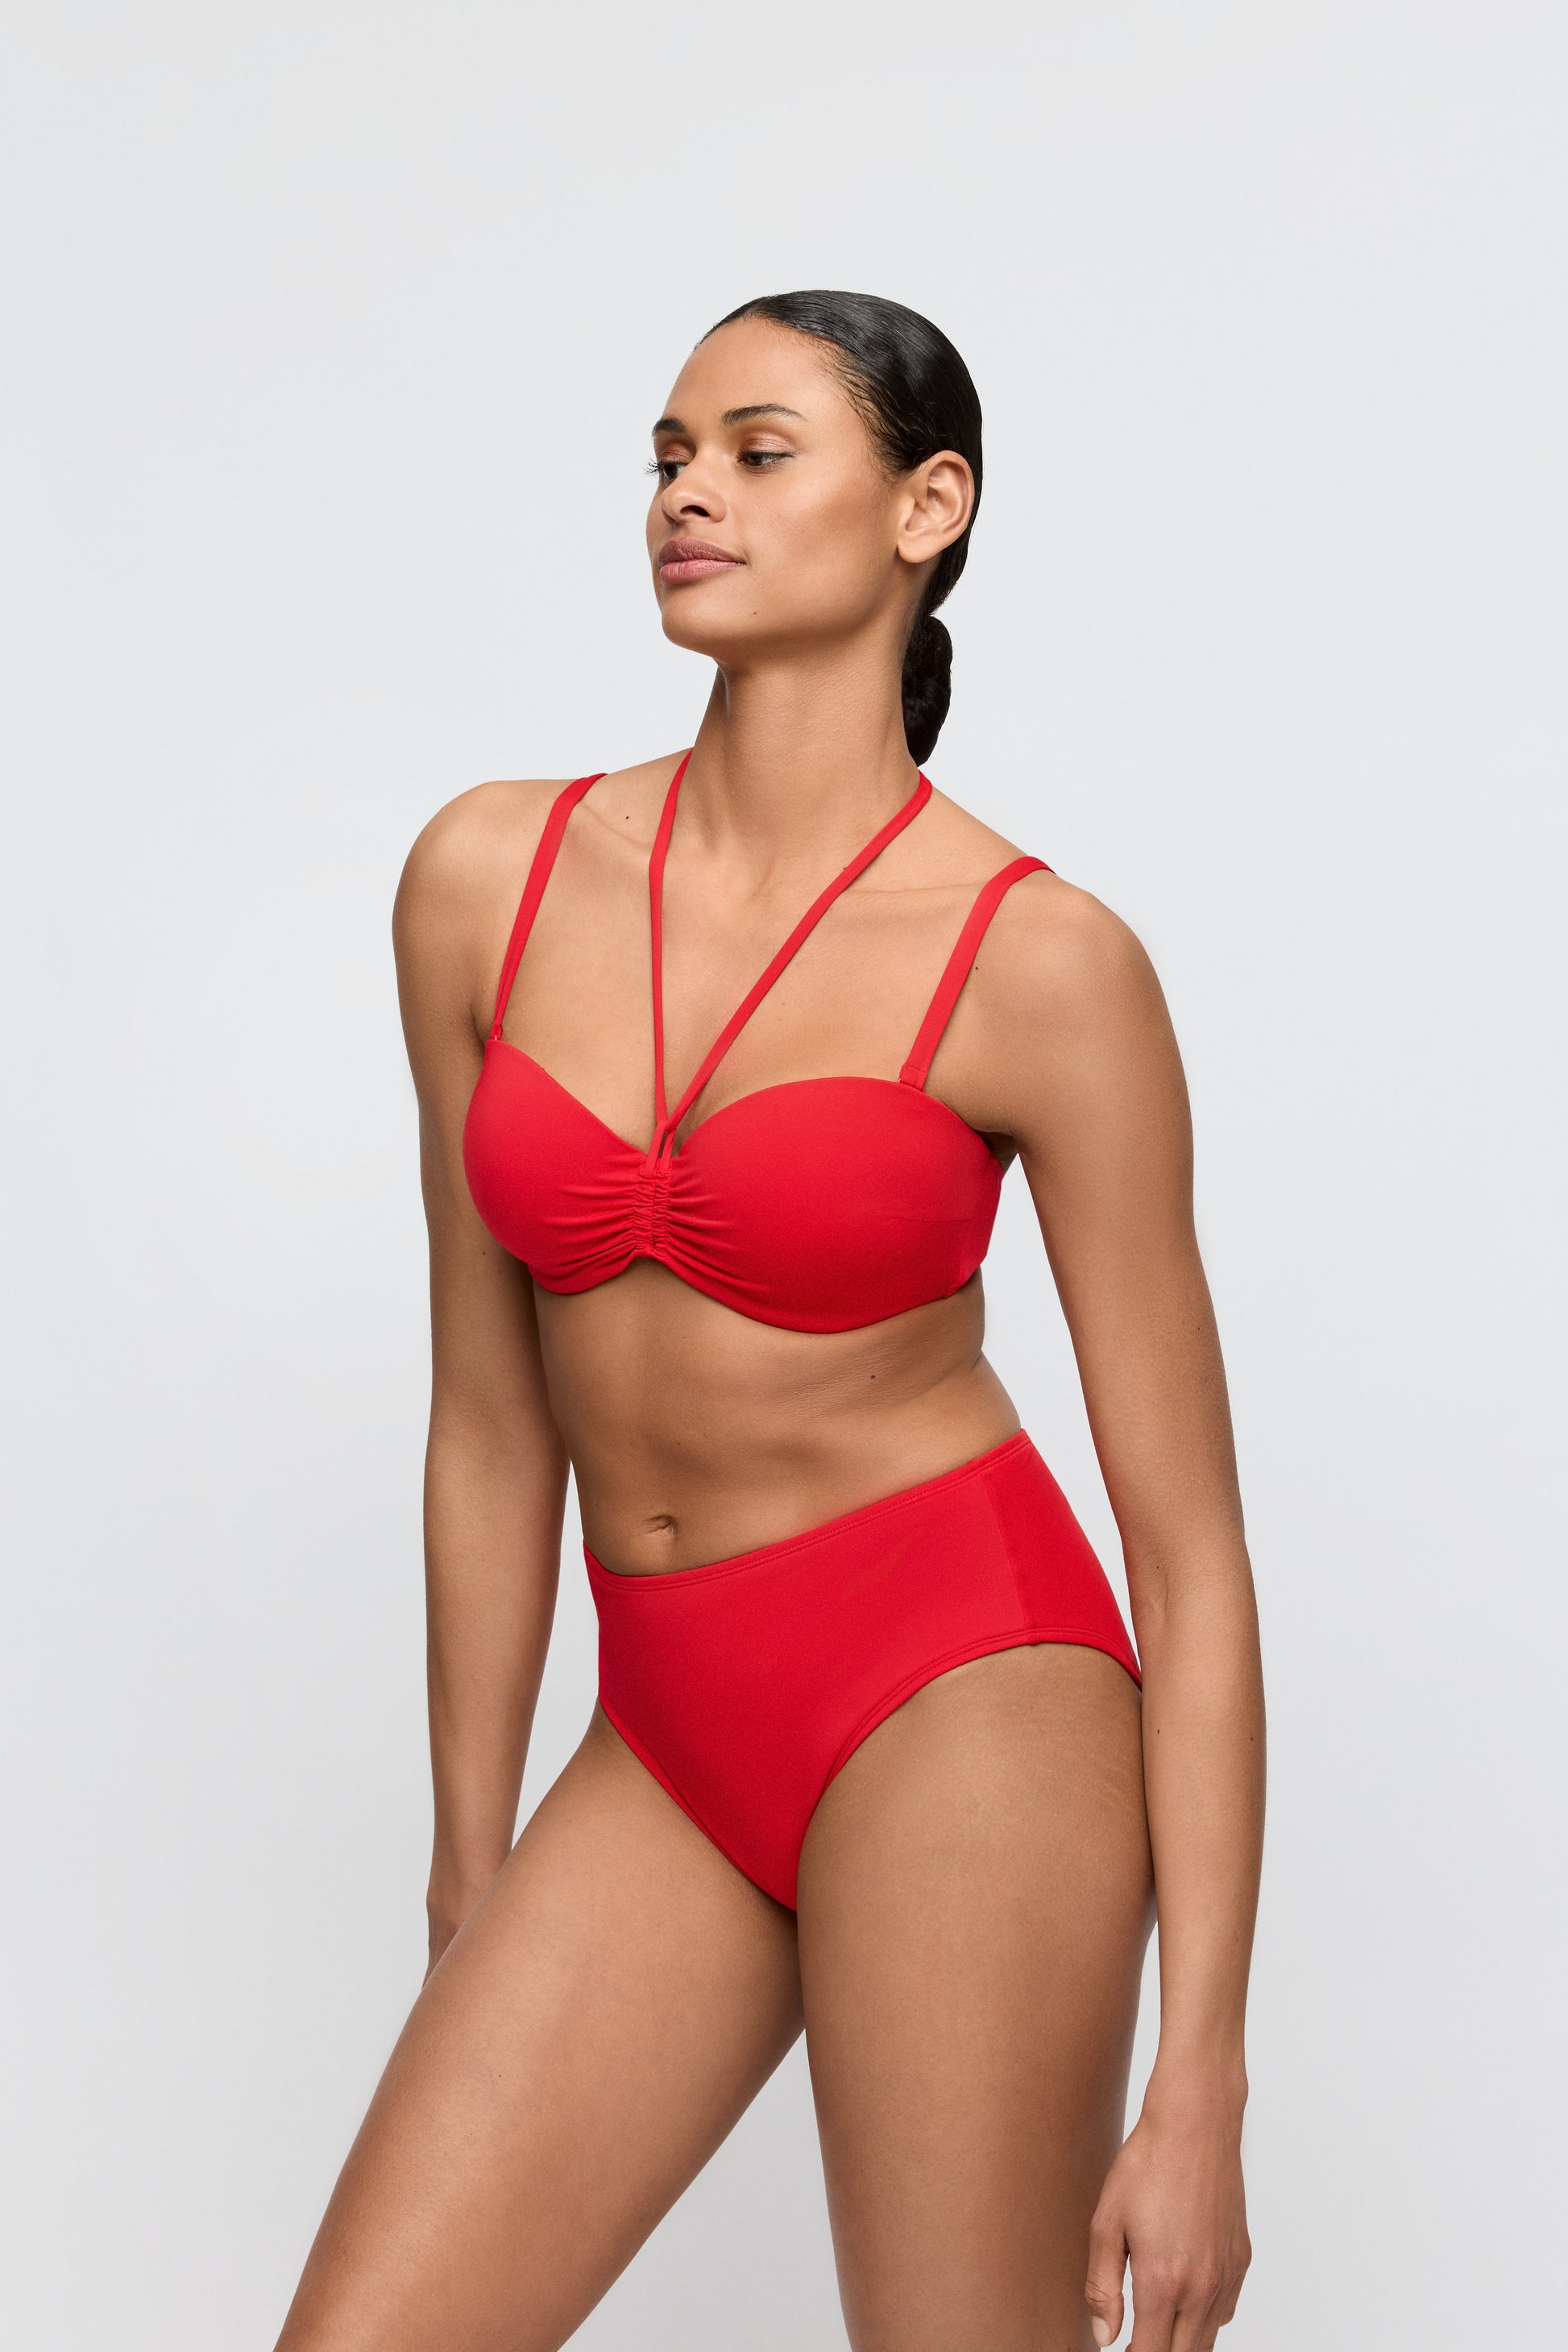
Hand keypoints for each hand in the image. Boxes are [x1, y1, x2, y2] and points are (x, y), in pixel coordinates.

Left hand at [1084, 2082, 1250, 2348]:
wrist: (1195, 2123)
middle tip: (1134, 2340)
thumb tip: (1103, 2337)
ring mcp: (1226, 2275)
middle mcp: (1201, 2287)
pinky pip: (1225, 2311)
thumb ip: (1102, 2287)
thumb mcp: (1106, 2223)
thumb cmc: (1147, 2165)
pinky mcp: (1241, 2260)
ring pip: (1207, 2339)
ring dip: (1181, 2341)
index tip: (1120, 2349)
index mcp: (1163, 2282)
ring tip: (1155, 2325)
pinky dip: (1204, 2318)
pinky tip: (1183, 2299)